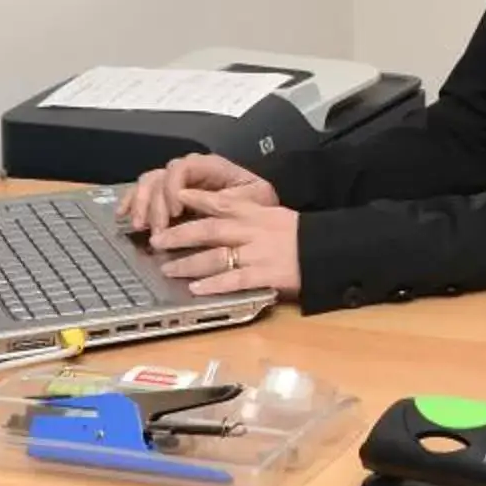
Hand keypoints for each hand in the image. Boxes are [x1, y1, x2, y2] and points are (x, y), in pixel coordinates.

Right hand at [123, 152, 273, 235]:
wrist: (262, 218)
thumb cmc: (259, 206)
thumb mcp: (253, 199)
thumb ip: (229, 198)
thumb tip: (197, 202)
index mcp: (210, 166)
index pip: (182, 167)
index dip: (173, 188)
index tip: (175, 213)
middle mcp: (190, 170)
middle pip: (160, 177)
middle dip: (155, 204)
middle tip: (157, 231)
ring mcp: (176, 182)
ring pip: (148, 183)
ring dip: (140, 205)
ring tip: (140, 227)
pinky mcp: (167, 195)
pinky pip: (143, 192)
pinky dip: (131, 202)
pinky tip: (123, 215)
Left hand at [154, 187, 299, 297]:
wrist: (328, 250)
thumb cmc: (302, 235)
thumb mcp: (274, 215)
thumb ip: (248, 214)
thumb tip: (218, 214)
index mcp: (255, 214)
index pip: (220, 202)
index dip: (196, 198)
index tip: (175, 196)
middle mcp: (252, 231)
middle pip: (209, 230)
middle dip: (180, 234)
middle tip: (157, 239)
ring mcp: (257, 254)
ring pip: (216, 256)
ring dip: (189, 262)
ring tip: (168, 268)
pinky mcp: (264, 275)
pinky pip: (234, 279)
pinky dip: (214, 284)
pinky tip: (196, 289)